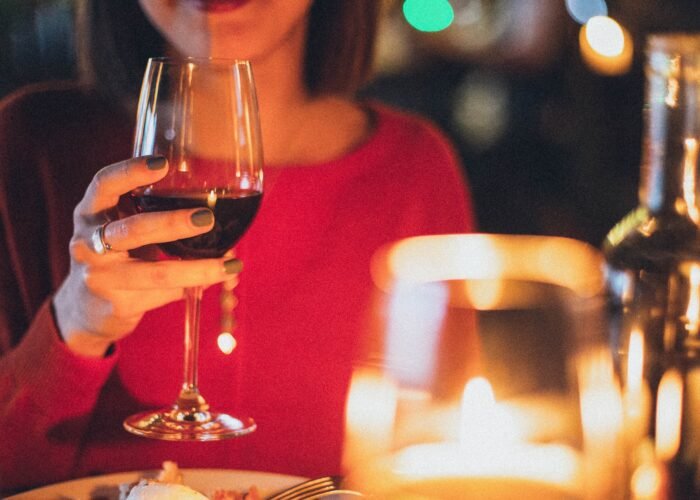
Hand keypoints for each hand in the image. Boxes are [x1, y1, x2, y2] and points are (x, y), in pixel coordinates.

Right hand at [52, 156, 241, 356]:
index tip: (163, 163)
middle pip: (133, 230)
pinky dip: (189, 288)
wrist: (85, 309)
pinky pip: (162, 295)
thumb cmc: (115, 255)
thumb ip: (148, 210)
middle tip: (207, 217)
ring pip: (154, 273)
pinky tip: (210, 283)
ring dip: (195, 269)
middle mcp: (87, 243)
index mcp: (90, 213)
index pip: (104, 185)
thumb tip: (212, 205)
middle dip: (172, 223)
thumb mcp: (120, 226)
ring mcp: (99, 277)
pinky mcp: (116, 305)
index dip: (131, 172)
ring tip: (229, 265)